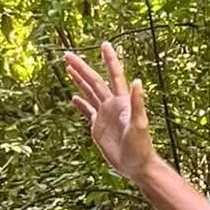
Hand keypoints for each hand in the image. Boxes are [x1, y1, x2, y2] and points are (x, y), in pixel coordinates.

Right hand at [64, 43, 155, 180]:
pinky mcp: (98, 128)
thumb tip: (138, 80)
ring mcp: (104, 116)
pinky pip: (87, 112)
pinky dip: (80, 104)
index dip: (110, 60)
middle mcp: (112, 105)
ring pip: (89, 93)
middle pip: (94, 81)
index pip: (114, 76)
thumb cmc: (141, 146)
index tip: (105, 44)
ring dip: (79, 80)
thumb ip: (138, 102)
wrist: (136, 165)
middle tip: (68, 54)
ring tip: (68, 68)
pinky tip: (74, 97)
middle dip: (82, 67)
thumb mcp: (140, 124)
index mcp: (121, 102)